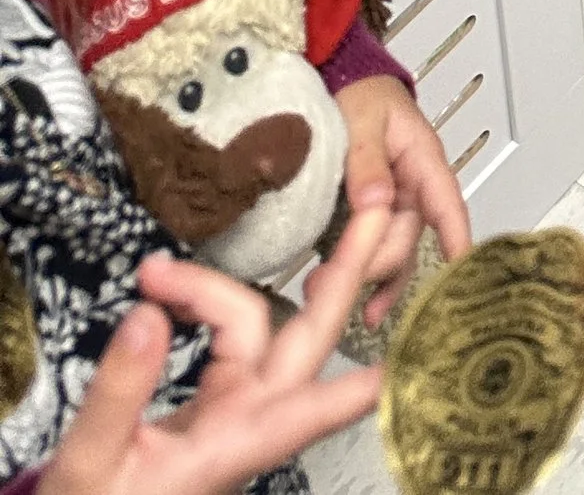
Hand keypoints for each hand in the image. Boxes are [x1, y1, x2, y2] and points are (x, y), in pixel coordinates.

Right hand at [38, 204, 388, 494]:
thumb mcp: (89, 463)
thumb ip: (119, 394)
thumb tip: (147, 315)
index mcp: (230, 445)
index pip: (309, 414)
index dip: (355, 388)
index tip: (402, 362)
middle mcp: (248, 419)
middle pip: (310, 338)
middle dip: (346, 273)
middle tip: (376, 211)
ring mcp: (236, 405)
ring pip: (267, 328)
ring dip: (250, 285)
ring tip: (213, 255)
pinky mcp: (218, 399)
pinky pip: (235, 337)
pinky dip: (213, 303)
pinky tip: (182, 290)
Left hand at [334, 71, 473, 315]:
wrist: (341, 81)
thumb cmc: (360, 93)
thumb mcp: (362, 119)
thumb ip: (367, 160)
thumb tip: (376, 202)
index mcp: (421, 159)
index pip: (446, 201)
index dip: (455, 236)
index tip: (460, 269)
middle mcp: (413, 186)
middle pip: (410, 236)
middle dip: (382, 265)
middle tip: (341, 283)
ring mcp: (394, 202)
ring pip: (396, 249)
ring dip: (378, 280)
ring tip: (361, 315)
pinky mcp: (371, 213)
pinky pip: (375, 248)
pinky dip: (367, 274)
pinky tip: (355, 299)